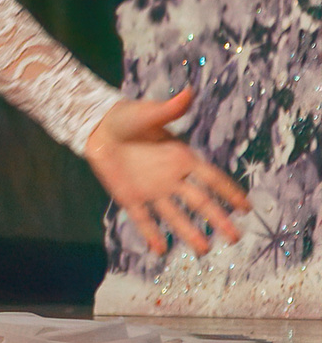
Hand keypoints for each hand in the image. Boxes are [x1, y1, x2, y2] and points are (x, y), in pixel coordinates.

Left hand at [84, 87, 249, 255]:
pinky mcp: (130, 197)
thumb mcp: (147, 113)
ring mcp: (152, 190)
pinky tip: (159, 251)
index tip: (246, 207)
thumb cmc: (126, 117)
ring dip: (188, 232)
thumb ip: (167, 110)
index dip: (229, 192)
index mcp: (181, 157)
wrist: (96, 127)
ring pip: (174, 215)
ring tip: (202, 250)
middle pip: (198, 202)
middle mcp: (171, 178)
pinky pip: (143, 219)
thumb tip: (188, 92)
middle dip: (216, 219)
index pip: (210, 178)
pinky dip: (150, 234)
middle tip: (234, 238)